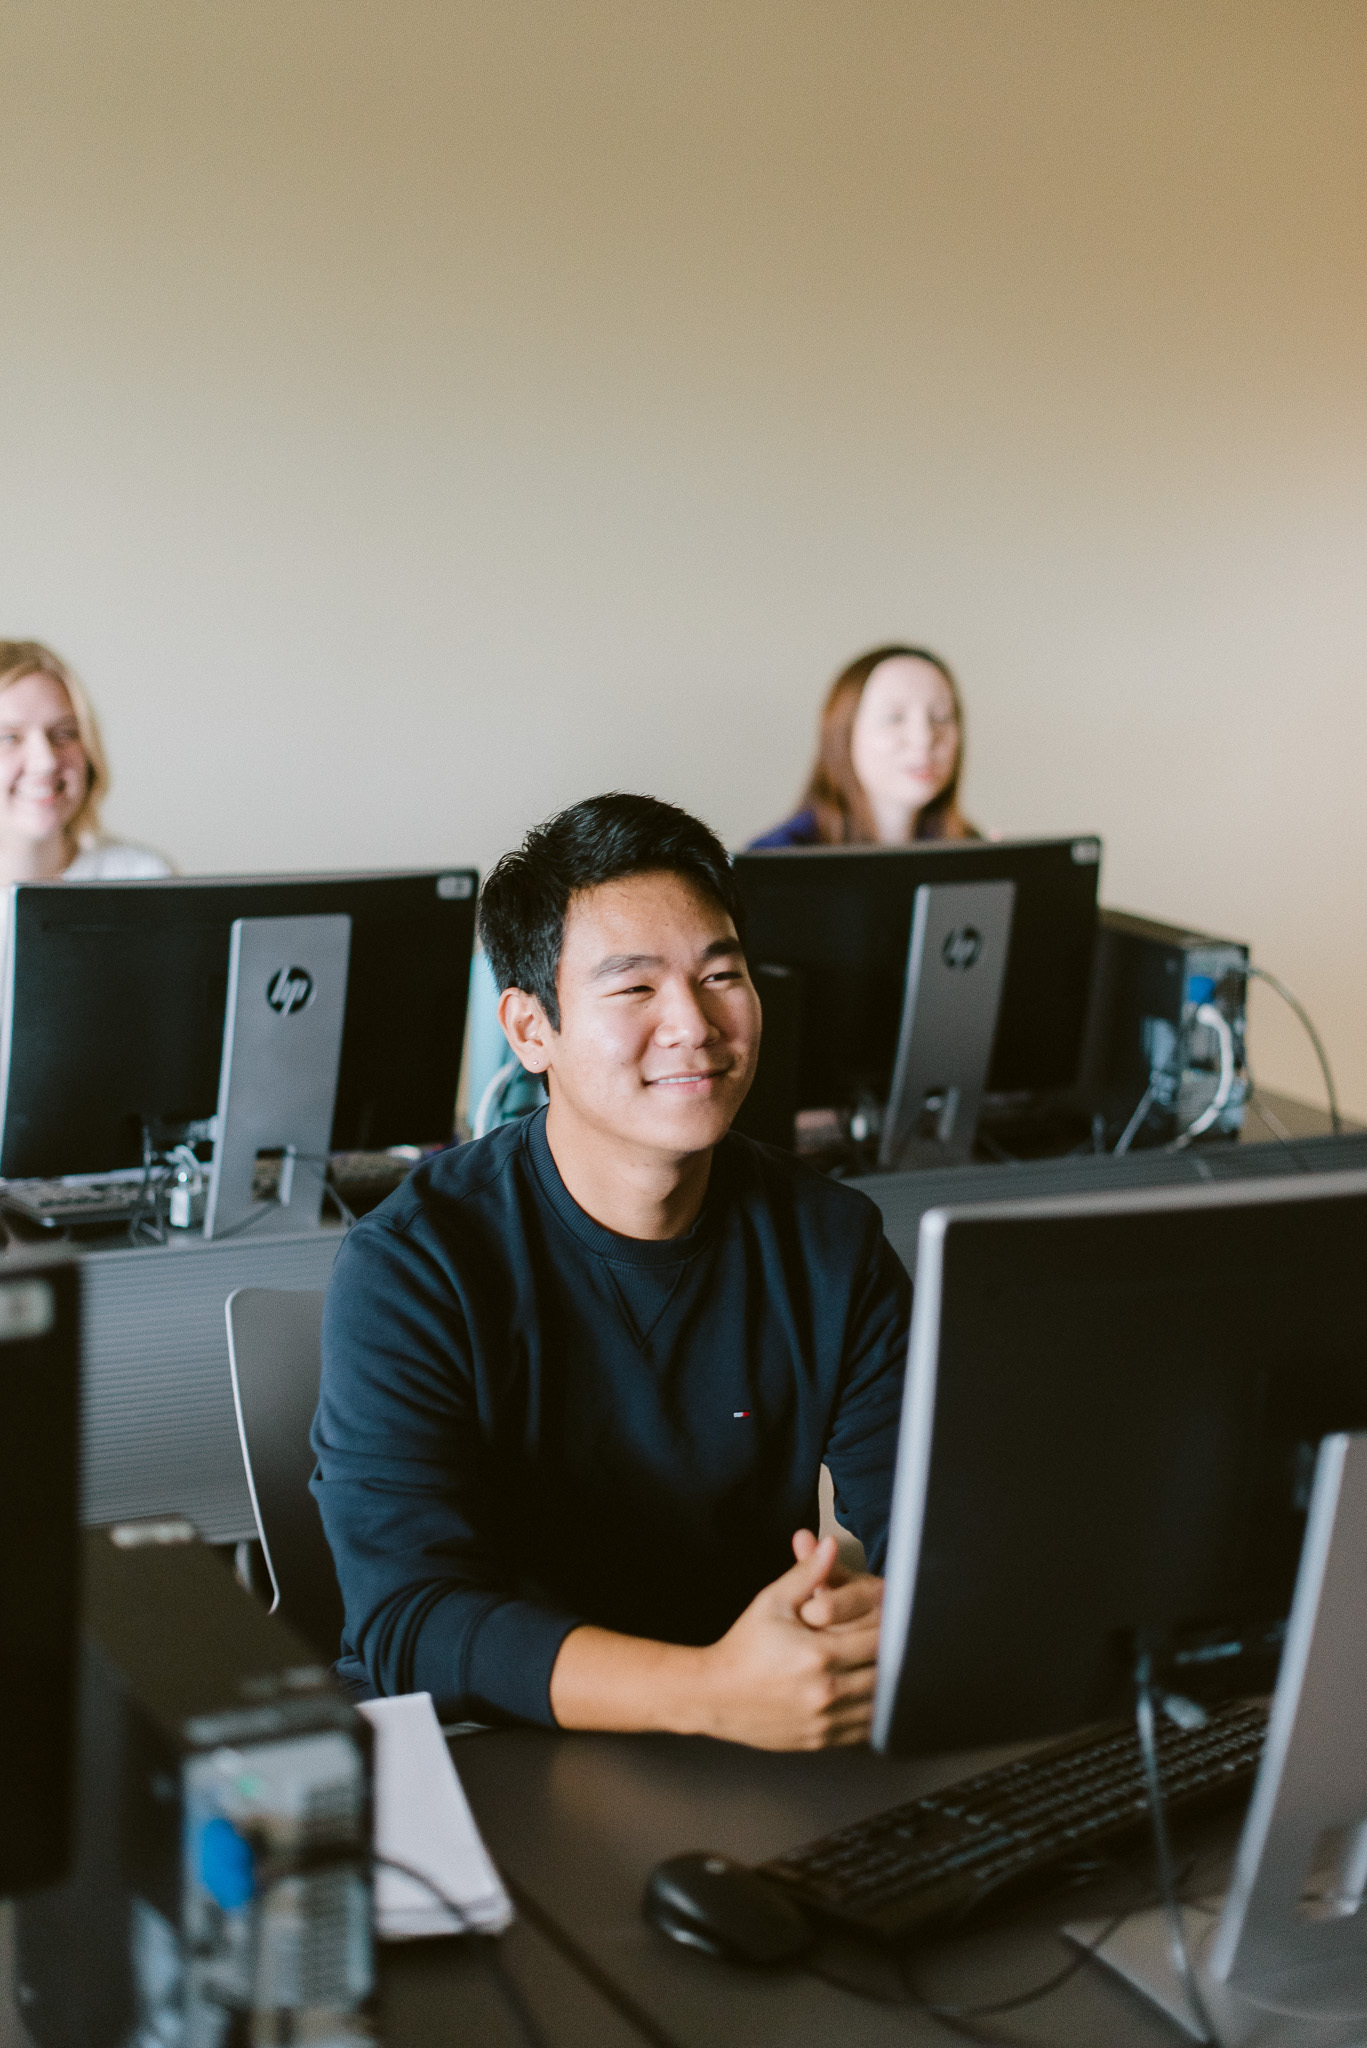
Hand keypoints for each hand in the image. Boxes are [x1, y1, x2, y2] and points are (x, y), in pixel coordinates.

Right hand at [692, 1536, 879, 1749]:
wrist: (713, 1694)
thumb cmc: (743, 1646)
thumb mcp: (771, 1601)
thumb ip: (806, 1573)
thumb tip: (828, 1544)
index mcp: (819, 1653)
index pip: (879, 1637)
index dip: (891, 1622)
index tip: (892, 1613)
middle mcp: (827, 1690)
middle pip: (887, 1670)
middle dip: (895, 1651)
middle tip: (898, 1636)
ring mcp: (826, 1720)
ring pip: (882, 1703)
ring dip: (890, 1682)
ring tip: (886, 1662)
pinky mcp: (823, 1740)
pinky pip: (866, 1729)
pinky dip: (877, 1712)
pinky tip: (872, 1693)